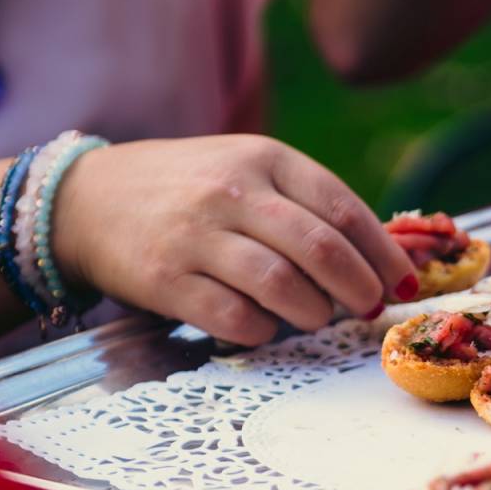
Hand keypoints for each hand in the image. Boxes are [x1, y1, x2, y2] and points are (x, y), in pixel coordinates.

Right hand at [54, 135, 417, 344]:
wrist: (85, 200)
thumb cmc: (187, 190)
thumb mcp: (245, 171)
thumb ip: (304, 205)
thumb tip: (379, 260)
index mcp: (263, 158)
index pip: (343, 209)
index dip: (383, 254)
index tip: (404, 284)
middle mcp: (232, 192)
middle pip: (321, 249)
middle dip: (360, 288)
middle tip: (369, 308)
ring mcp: (196, 236)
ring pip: (282, 285)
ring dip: (315, 313)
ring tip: (317, 317)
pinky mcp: (165, 279)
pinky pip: (234, 318)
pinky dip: (263, 331)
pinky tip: (265, 327)